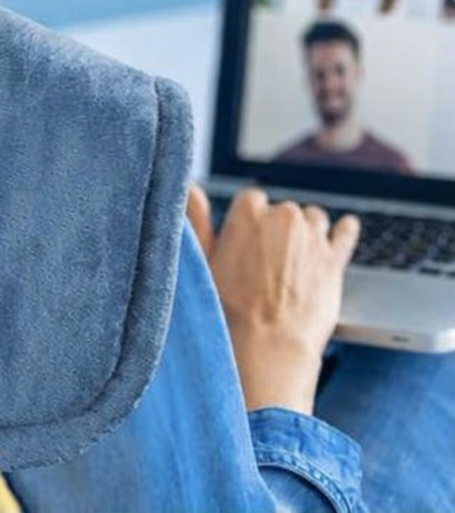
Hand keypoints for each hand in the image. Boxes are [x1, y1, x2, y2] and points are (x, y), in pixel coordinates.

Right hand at [187, 183, 359, 414]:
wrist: (267, 346)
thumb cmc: (228, 308)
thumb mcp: (202, 259)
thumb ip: (196, 218)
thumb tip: (191, 190)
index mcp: (248, 212)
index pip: (252, 200)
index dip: (249, 222)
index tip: (247, 241)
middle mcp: (283, 216)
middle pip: (283, 211)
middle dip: (278, 230)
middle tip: (268, 261)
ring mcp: (312, 236)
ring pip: (313, 219)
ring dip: (307, 232)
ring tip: (297, 258)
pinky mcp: (335, 259)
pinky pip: (345, 232)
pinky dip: (344, 230)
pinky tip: (343, 229)